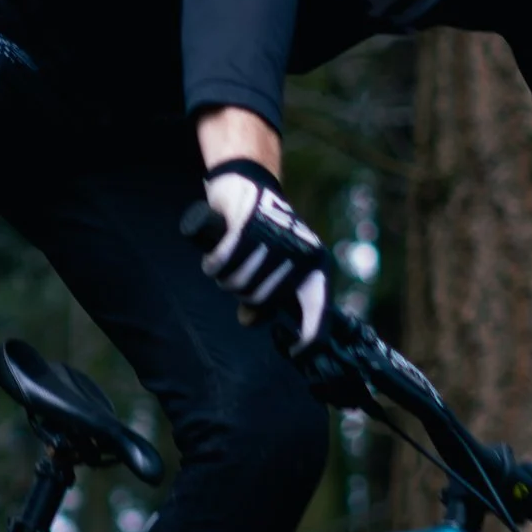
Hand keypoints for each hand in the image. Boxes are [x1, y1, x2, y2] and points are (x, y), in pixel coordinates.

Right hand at [193, 166, 330, 348]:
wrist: (248, 181)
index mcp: (313, 264)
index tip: (294, 349)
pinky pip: (223, 262)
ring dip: (224, 276)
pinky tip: (213, 256)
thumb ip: (263, 295)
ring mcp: (275, 240)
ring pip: (239, 282)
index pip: (318, 309)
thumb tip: (249, 321)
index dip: (310, 336)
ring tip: (225, 260)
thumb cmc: (259, 229)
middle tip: (235, 274)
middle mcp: (300, 254)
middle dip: (241, 292)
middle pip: (260, 300)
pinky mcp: (249, 225)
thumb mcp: (267, 263)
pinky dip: (213, 262)